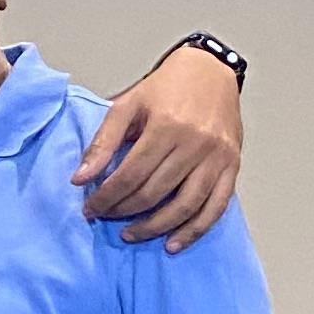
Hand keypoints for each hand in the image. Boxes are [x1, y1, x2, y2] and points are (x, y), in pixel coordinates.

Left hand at [72, 42, 241, 252]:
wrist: (210, 70)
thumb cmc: (166, 87)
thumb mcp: (127, 105)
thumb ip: (103, 143)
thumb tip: (80, 180)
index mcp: (167, 126)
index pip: (130, 175)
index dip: (106, 198)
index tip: (90, 209)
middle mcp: (195, 144)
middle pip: (154, 193)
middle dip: (124, 211)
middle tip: (106, 218)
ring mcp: (217, 157)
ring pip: (185, 206)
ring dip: (155, 227)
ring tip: (132, 234)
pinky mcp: (233, 165)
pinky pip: (216, 207)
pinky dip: (194, 230)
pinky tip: (173, 242)